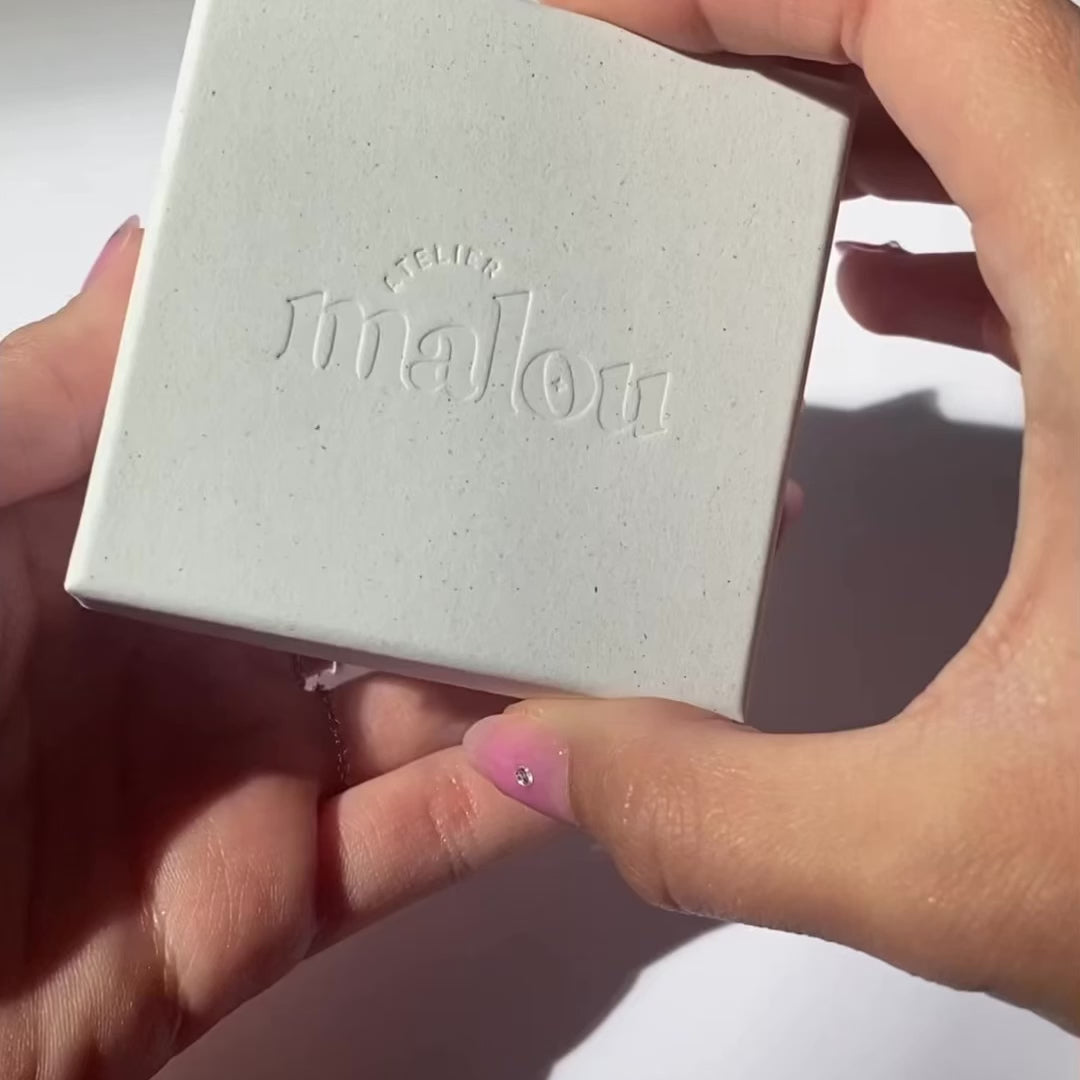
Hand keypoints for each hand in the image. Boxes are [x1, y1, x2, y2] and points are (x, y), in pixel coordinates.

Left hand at [0, 226, 547, 1078]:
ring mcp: (248, 777)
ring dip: (517, 668)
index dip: (360, 413)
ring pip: (425, 708)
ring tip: (614, 602)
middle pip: (373, 583)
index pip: (271, 469)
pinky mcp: (282, 895)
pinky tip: (585, 748)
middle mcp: (195, 658)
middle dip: (469, 533)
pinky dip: (510, 800)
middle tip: (571, 467)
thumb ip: (47, 399)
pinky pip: (423, 839)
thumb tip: (148, 260)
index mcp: (116, 560)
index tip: (455, 349)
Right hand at [464, 0, 1079, 1031]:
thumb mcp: (970, 852)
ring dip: (872, 114)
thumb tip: (543, 759)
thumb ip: (722, 810)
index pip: (941, 17)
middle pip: (981, 38)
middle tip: (652, 90)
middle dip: (785, 42)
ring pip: (1035, 115)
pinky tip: (882, 287)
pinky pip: (1068, 217)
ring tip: (736, 165)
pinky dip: (961, 214)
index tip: (620, 23)